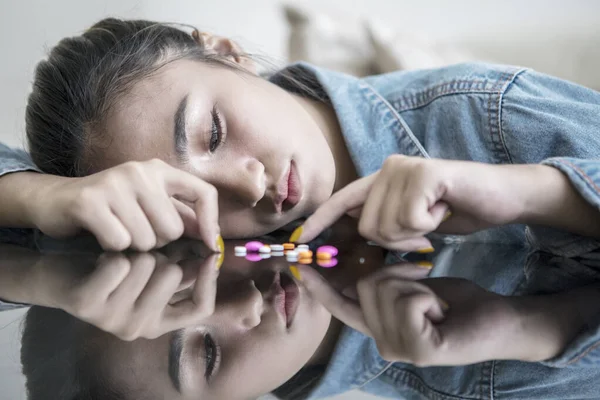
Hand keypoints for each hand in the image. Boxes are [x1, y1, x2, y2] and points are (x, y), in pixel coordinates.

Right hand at [29, 159, 220, 250]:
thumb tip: (213, 238)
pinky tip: (102, 236)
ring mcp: (114, 183)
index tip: (209, 246)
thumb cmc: (113, 208)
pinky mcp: (90, 201)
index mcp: (160, 170)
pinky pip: (120, 242)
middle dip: (158, 242)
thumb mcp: (150, 206)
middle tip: (137, 233)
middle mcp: (140, 171)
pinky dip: (112, 247)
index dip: (210, 222)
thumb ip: (181, 217)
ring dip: (134, 247)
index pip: (204, 193)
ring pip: (147, 240)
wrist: (57, 200)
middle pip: (173, 229)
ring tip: (118, 232)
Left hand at [32, 247, 219, 340]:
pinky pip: (119, 265)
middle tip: (142, 256)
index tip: (210, 253)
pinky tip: (103, 258)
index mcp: (160, 323)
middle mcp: (140, 328)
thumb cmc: (116, 270)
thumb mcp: (156, 271)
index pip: (201, 307)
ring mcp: (113, 320)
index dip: (209, 279)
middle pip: (174, 277)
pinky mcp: (88, 306)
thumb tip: (216, 250)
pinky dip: (114, 252)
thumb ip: (185, 267)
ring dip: (137, 250)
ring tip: (121, 257)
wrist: (61, 277)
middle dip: (163, 255)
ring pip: (148, 264)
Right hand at [295, 263, 558, 365]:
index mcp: (378, 326)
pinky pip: (409, 301)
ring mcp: (399, 349)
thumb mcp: (411, 287)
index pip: (339, 305)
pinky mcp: (420, 350)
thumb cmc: (455, 301)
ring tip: (434, 301)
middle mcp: (382, 342)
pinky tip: (441, 311)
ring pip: (385, 290)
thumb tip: (350, 267)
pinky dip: (429, 295)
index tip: (301, 266)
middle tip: (424, 286)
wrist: (497, 322)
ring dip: (416, 284)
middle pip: (365, 284)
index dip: (319, 287)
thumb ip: (380, 284)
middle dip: (397, 273)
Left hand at [296, 155, 530, 250]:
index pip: (342, 201)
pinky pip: (410, 220)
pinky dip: (429, 226)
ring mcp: (405, 167)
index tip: (298, 241)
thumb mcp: (412, 218)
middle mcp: (388, 168)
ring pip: (386, 227)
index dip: (319, 222)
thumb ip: (383, 217)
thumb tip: (353, 227)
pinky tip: (444, 212)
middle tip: (423, 231)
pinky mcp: (425, 173)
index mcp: (381, 178)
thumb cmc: (456, 209)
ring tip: (435, 218)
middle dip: (395, 241)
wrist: (501, 196)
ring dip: (414, 235)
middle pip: (367, 227)